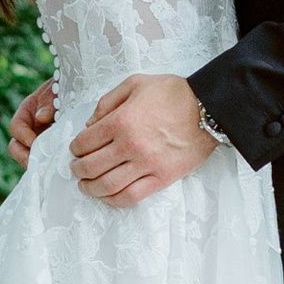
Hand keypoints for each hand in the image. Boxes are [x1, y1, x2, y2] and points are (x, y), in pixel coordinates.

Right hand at [8, 77, 55, 167]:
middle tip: (36, 164)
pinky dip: (50, 164)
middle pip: (16, 147)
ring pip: (30, 157)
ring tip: (50, 168)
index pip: (15, 127)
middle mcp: (29, 128)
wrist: (79, 90)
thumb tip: (41, 117)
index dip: (22, 136)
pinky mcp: (51, 149)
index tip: (33, 142)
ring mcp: (39, 140)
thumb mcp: (55, 91)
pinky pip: (46, 160)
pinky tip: (61, 167)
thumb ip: (47, 103)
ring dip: (38, 163)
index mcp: (26, 113)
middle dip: (23, 156)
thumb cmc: (64, 88)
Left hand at [68, 74, 215, 206]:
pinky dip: (114, 200)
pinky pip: (132, 196)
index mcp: (120, 121)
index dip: (75, 148)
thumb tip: (90, 124)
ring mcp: (146, 164)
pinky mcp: (162, 178)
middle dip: (78, 170)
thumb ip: (107, 101)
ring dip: (90, 188)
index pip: (85, 142)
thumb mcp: (135, 83)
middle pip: (91, 166)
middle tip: (76, 169)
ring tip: (86, 186)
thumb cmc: (173, 93)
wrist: (209, 108)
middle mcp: (130, 145)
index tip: (75, 150)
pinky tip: (108, 196)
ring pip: (107, 185)